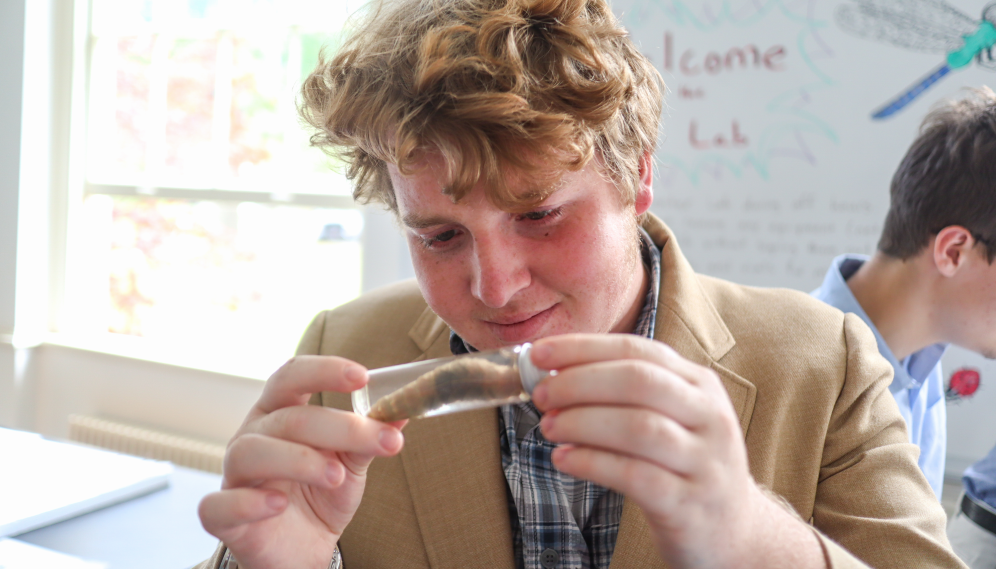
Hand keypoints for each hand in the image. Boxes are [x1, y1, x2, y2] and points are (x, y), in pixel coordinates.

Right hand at [198, 356, 405, 568]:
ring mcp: (235, 475)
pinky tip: (278, 503)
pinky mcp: (223, 517)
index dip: (324, 371)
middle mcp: (253, 436)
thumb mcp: (352, 464)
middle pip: (286, 417)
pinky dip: (248, 501)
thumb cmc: (320, 495)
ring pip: (251, 452)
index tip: (362, 377)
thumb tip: (403, 410)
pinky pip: (220, 504)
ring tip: (336, 476)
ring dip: (298, 460)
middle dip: (336, 426)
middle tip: (377, 441)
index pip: (292, 376)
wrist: (303, 549)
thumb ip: (370, 437)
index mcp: (280, 413)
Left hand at [529, 334, 823, 568]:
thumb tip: (554, 374)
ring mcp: (704, 461)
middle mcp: (709, 417)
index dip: (584, 348)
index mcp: (700, 385)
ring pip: (639, 427)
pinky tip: (564, 459)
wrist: (734, 532)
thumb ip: (624, 394)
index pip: (637, 351)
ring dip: (583, 422)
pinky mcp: (690, 504)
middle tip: (541, 393)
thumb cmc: (684, 466)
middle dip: (580, 382)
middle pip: (639, 382)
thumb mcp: (671, 419)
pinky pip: (635, 476)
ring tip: (549, 427)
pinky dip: (592, 463)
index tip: (539, 353)